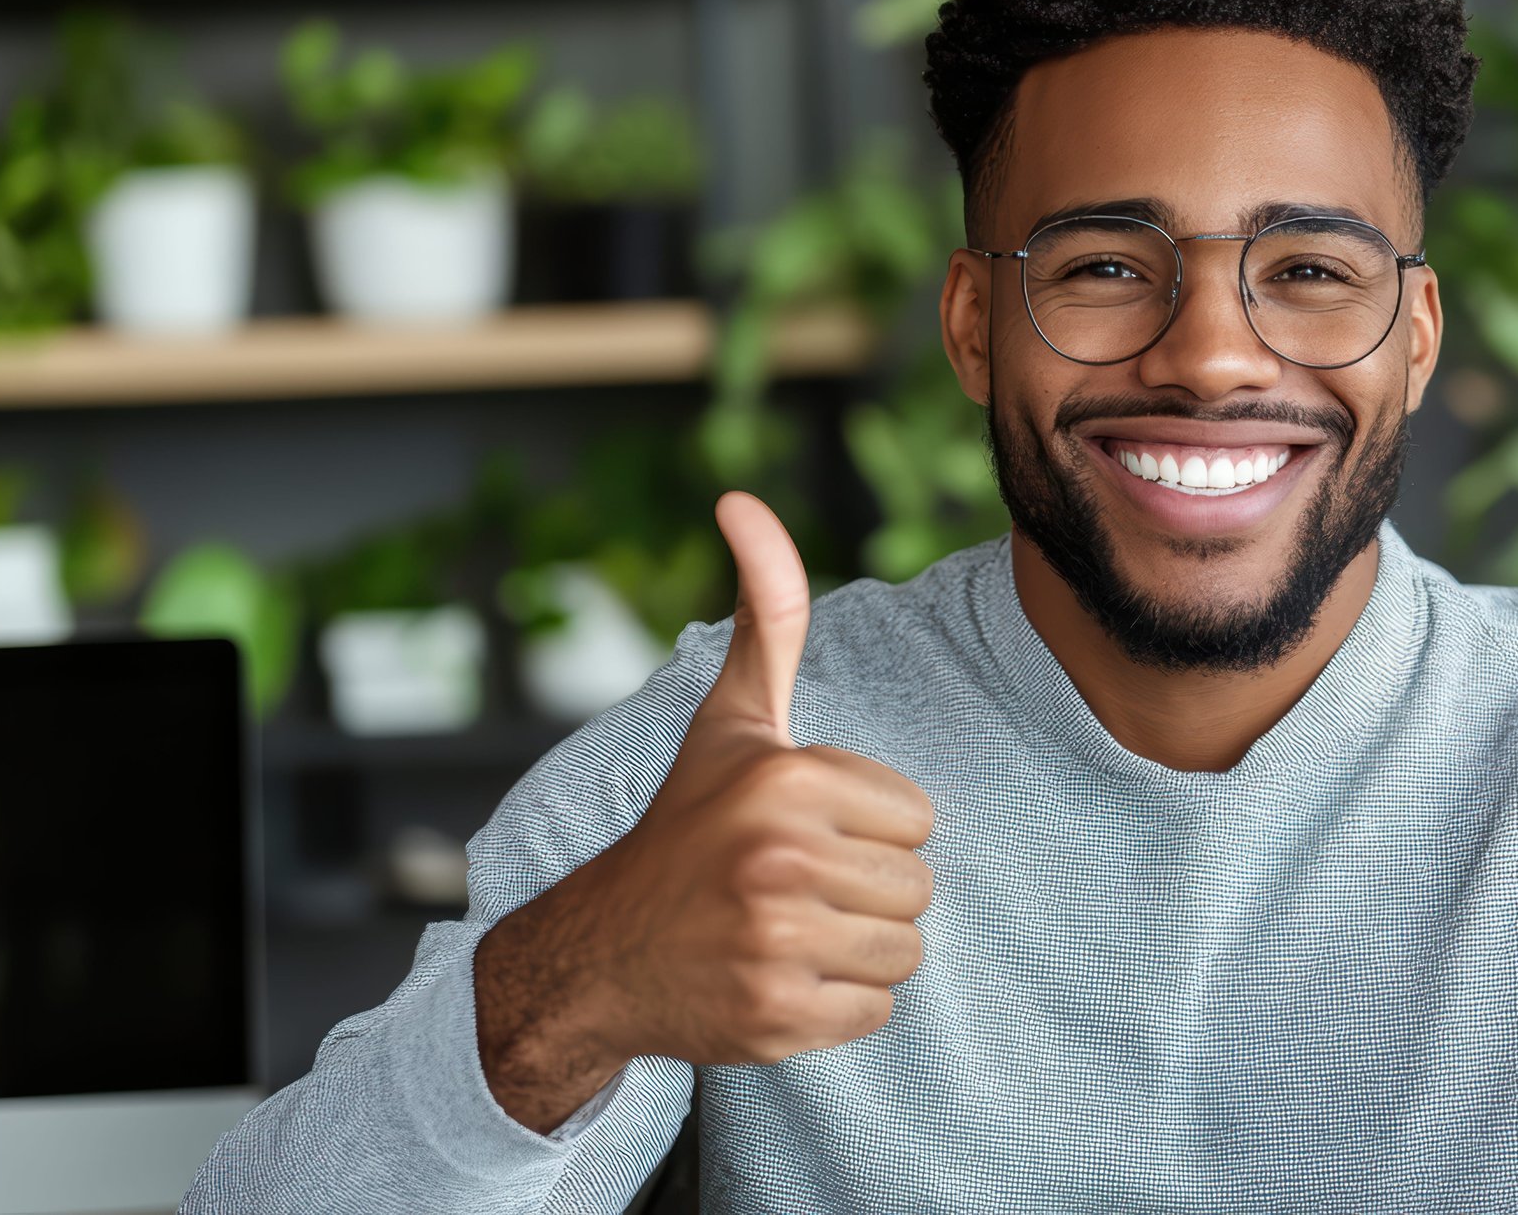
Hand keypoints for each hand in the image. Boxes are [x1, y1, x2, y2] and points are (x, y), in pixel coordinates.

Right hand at [476, 492, 935, 1131]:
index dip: (867, 826)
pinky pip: (875, 1013)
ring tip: (788, 930)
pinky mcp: (777, 1019)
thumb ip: (766, 614)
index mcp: (788, 780)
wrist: (599, 952)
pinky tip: (778, 978)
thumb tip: (741, 499)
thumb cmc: (688, 827)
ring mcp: (776, 943)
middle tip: (793, 887)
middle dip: (867, 891)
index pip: (918, 816)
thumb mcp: (732, 719)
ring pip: (906, 952)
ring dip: (857, 950)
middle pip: (918, 887)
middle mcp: (780, 858)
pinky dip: (836, 1006)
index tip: (799, 831)